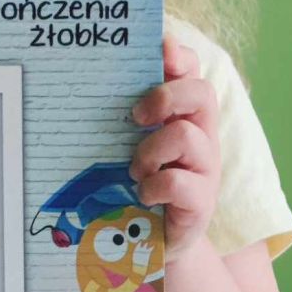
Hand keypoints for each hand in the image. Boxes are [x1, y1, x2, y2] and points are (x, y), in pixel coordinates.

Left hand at [129, 33, 220, 263]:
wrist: (152, 240)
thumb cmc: (136, 180)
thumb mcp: (128, 142)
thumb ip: (122, 113)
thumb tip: (85, 81)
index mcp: (182, 112)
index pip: (190, 68)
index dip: (178, 54)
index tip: (159, 51)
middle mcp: (201, 133)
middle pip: (201, 92)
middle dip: (165, 97)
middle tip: (135, 117)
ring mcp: (206, 167)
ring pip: (187, 135)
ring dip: (151, 150)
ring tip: (135, 169)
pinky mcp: (202, 200)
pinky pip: (178, 182)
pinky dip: (154, 186)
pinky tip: (143, 194)